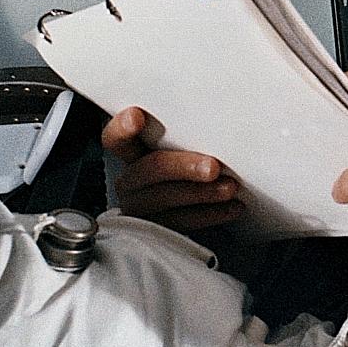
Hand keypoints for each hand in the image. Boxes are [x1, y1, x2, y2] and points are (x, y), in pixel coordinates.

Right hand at [101, 106, 243, 231]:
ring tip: (229, 188)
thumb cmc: (187, 167)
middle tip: (213, 167)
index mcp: (132, 154)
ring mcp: (141, 208)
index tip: (136, 116)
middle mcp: (132, 181)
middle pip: (149, 170)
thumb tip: (220, 121)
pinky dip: (210, 214)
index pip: (116, 138)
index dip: (122, 128)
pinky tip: (231, 207)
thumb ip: (186, 137)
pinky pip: (183, 223)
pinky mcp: (159, 230)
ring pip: (167, 200)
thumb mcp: (181, 148)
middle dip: (183, 167)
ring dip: (202, 194)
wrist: (187, 208)